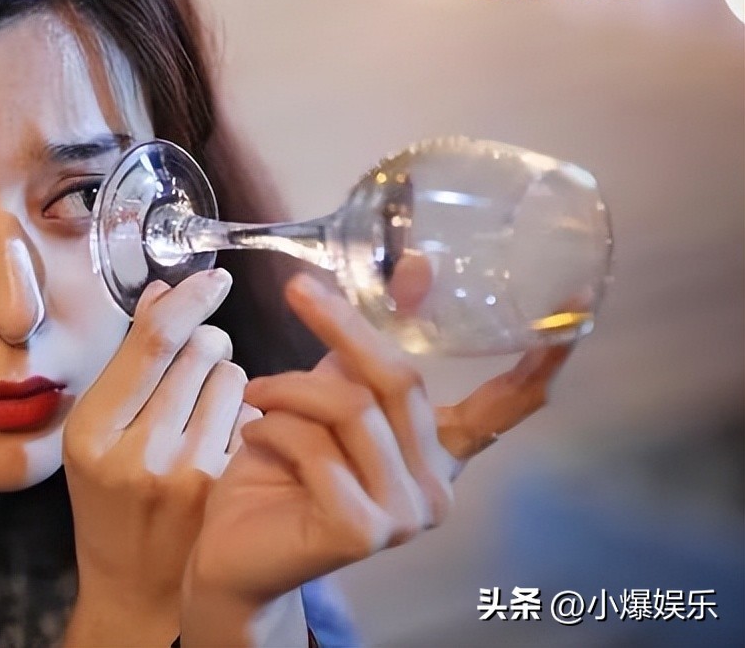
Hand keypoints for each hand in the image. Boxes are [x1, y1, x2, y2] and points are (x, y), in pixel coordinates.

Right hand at [61, 269, 259, 644]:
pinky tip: (221, 441)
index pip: (153, 341)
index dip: (188, 300)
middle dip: (204, 342)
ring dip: (226, 377)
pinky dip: (243, 415)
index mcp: (92, 431)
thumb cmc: (112, 501)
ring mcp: (188, 475)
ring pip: (234, 376)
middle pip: (198, 350)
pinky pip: (252, 415)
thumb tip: (164, 293)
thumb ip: (129, 366)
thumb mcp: (95, 435)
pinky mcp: (228, 489)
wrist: (137, 589)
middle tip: (194, 364)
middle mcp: (138, 452)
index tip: (212, 279)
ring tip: (203, 409)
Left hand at [182, 270, 577, 632]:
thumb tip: (419, 265)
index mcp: (439, 452)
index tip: (576, 308)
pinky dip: (274, 427)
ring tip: (259, 394)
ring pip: (353, 408)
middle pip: (404, 380)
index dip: (542, 360)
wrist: (234, 546)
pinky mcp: (365, 531)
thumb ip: (366, 347)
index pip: (505, 407)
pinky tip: (255, 435)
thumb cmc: (281, 464)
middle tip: (298, 291)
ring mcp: (407, 515)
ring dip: (291, 388)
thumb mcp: (328, 393)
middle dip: (344, 327)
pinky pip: (316, 448)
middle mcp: (437, 488)